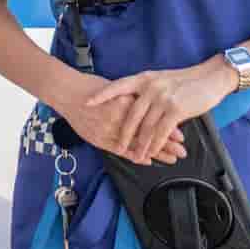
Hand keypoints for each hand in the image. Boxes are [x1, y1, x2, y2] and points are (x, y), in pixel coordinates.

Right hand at [50, 71, 186, 164]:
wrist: (67, 93)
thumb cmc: (91, 87)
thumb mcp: (116, 87)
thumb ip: (133, 97)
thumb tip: (152, 101)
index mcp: (124, 104)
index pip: (151, 120)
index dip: (166, 128)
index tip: (180, 134)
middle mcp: (118, 119)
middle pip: (147, 134)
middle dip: (166, 143)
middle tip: (182, 150)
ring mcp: (108, 131)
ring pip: (136, 145)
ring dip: (154, 152)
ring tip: (171, 159)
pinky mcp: (100, 139)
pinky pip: (120, 150)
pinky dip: (134, 156)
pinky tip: (147, 161)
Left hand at [84, 59, 233, 162]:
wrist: (209, 78)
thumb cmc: (185, 81)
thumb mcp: (161, 80)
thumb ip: (146, 91)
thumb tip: (133, 105)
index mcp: (144, 78)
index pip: (118, 86)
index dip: (102, 95)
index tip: (87, 103)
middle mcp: (150, 87)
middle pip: (130, 114)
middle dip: (123, 133)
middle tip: (116, 146)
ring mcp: (162, 98)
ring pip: (146, 127)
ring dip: (140, 145)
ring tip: (136, 156)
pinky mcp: (175, 109)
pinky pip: (160, 131)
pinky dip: (155, 144)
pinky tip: (152, 152)